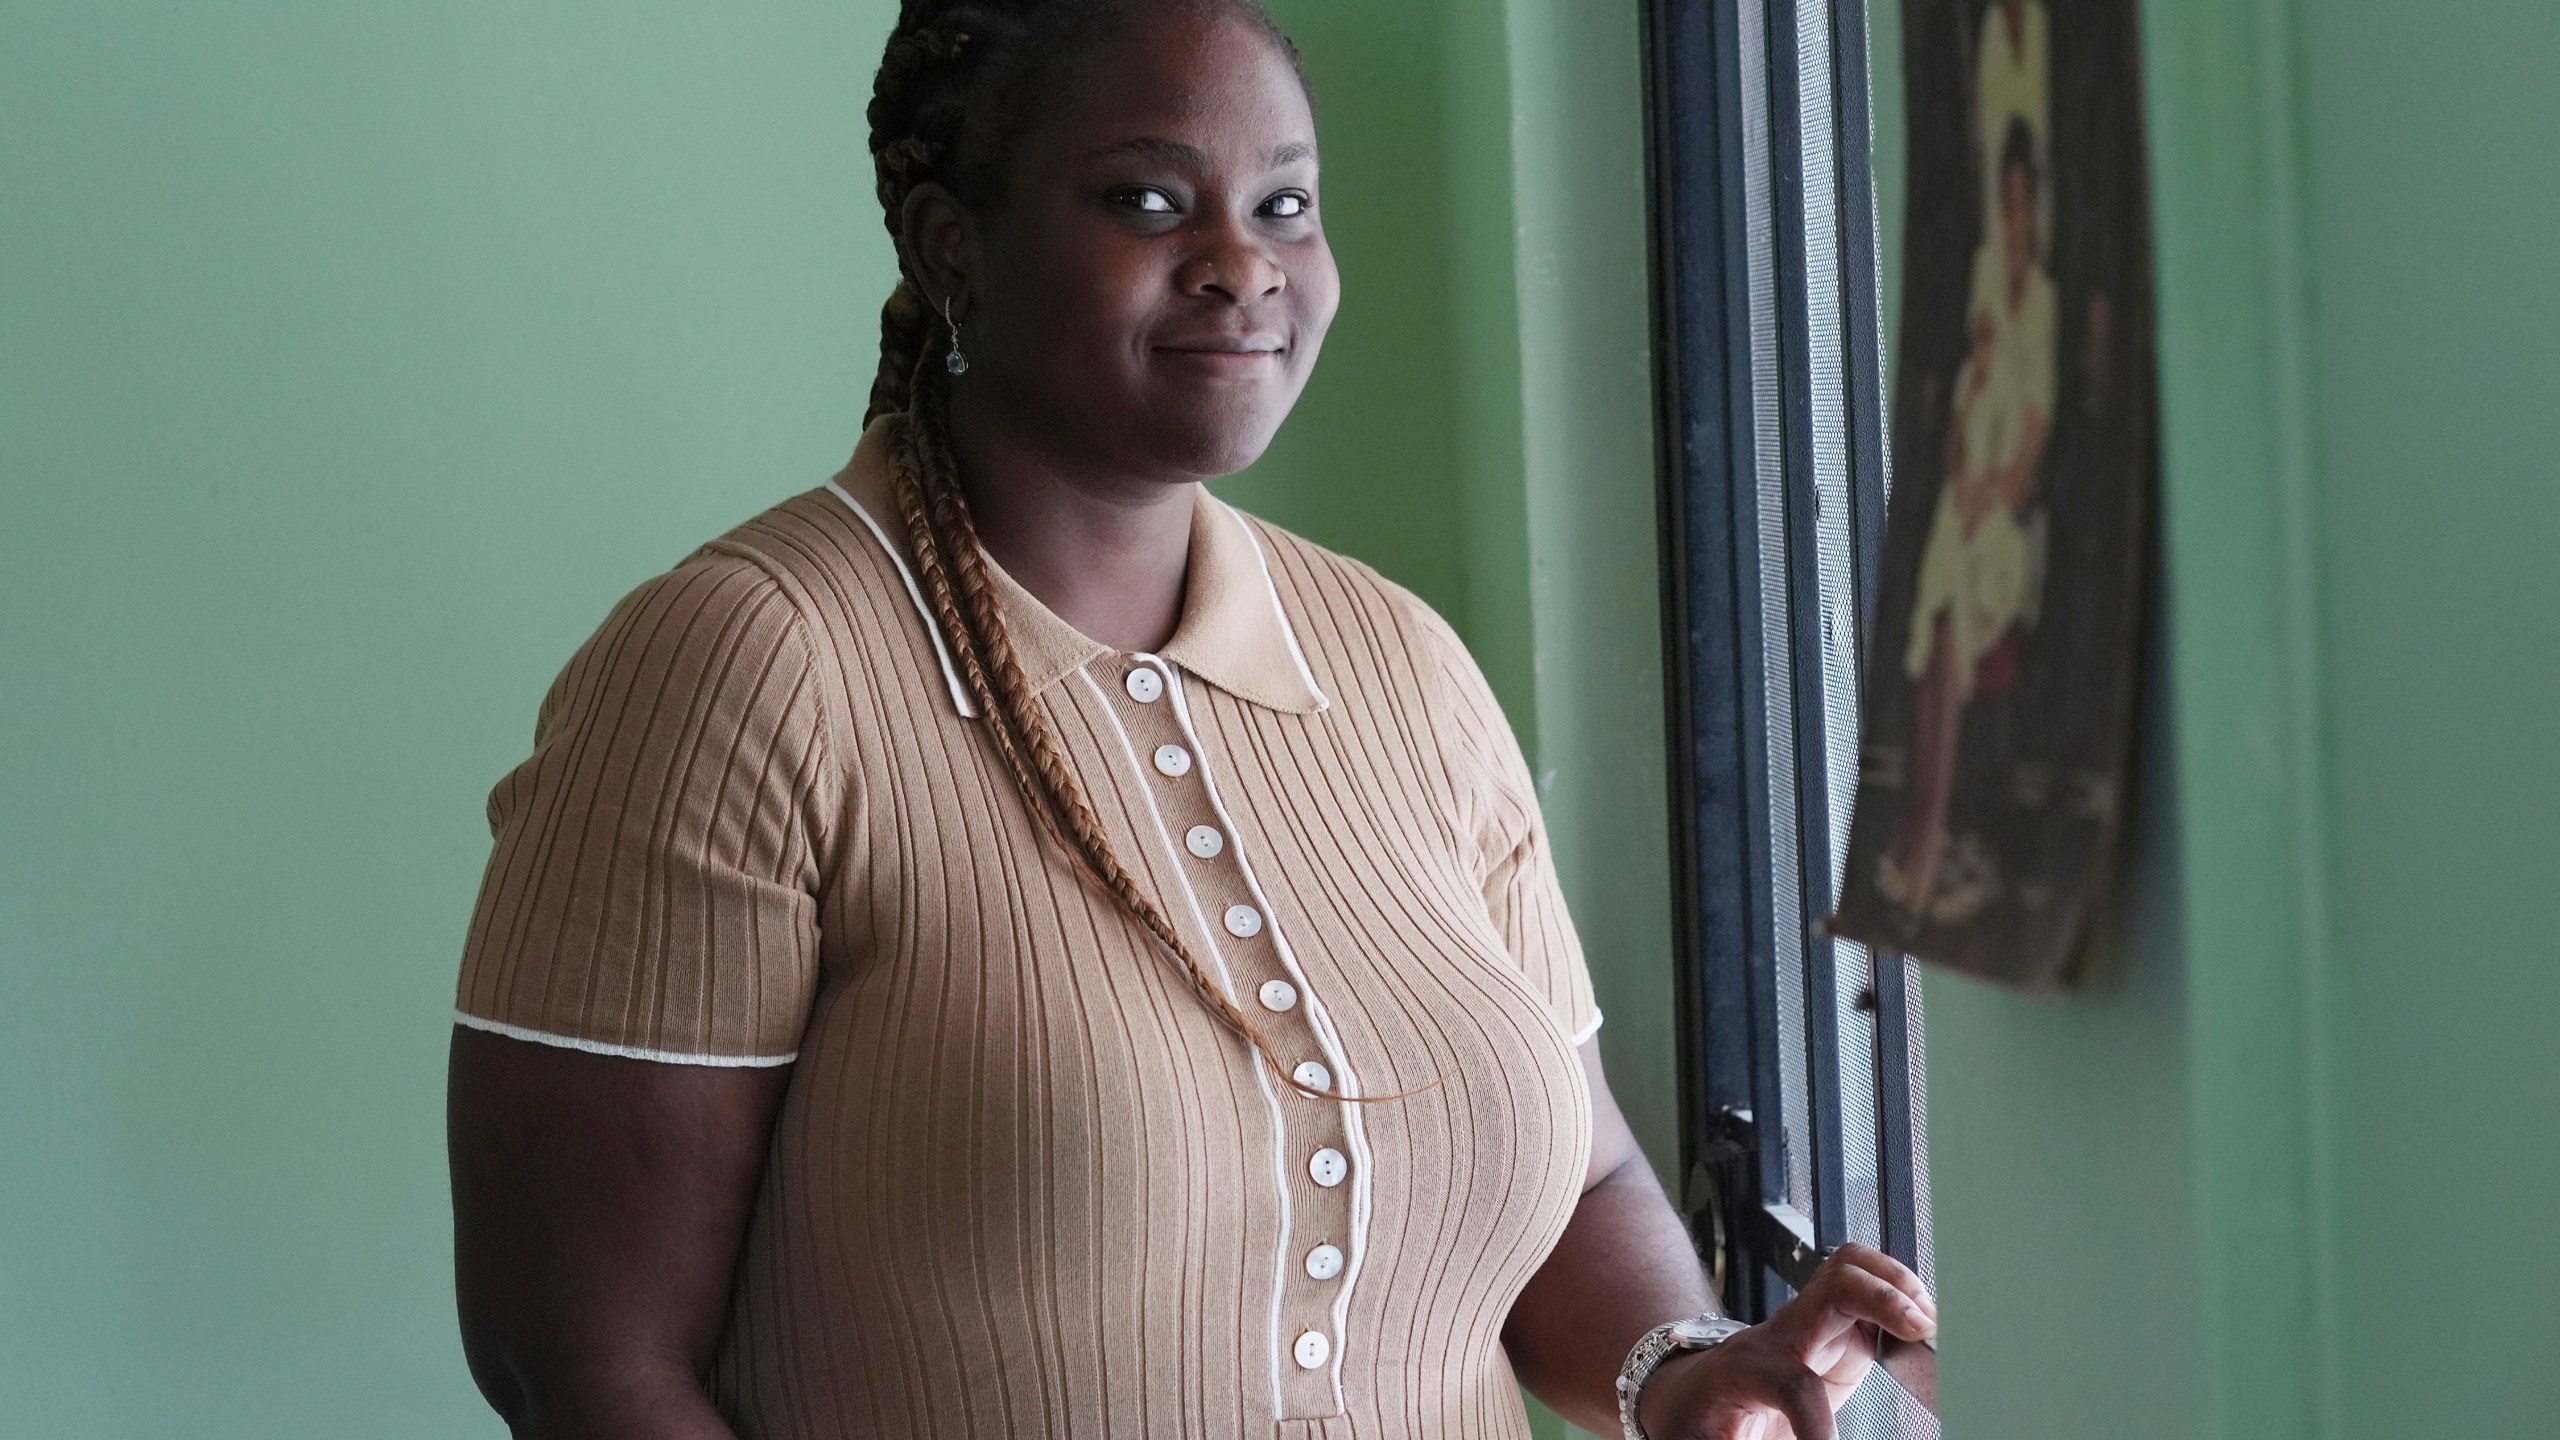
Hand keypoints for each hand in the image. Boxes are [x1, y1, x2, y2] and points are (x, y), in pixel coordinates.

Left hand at [1635, 1244, 1935, 1439]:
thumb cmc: (1693, 1419)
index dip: (1819, 1427)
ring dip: (1895, 1283)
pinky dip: (1900, 1298)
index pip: (1795, 1384)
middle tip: (1922, 1331)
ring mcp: (1808, 1324)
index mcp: (1744, 1367)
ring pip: (1851, 1269)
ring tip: (1930, 1322)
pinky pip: (1866, 1291)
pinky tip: (1922, 1329)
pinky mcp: (1833, 1332)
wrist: (1687, 1394)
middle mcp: (1780, 1333)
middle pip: (1834, 1286)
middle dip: (1883, 1299)